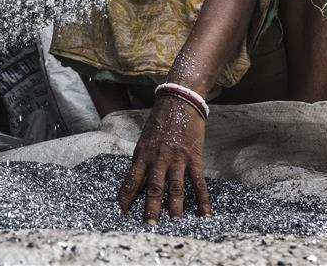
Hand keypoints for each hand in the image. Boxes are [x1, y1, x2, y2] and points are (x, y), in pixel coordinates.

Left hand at [117, 95, 211, 223]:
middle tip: (149, 224)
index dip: (126, 197)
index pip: (132, 180)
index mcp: (143, 154)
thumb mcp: (145, 140)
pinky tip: (204, 213)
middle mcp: (158, 158)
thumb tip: (137, 183)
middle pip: (154, 187)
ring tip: (174, 220)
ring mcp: (177, 158)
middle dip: (151, 207)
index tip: (122, 212)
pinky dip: (202, 199)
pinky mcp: (194, 157)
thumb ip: (142, 161)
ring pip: (175, 187)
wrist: (179, 101)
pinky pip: (198, 182)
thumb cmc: (160, 122)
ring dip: (175, 206)